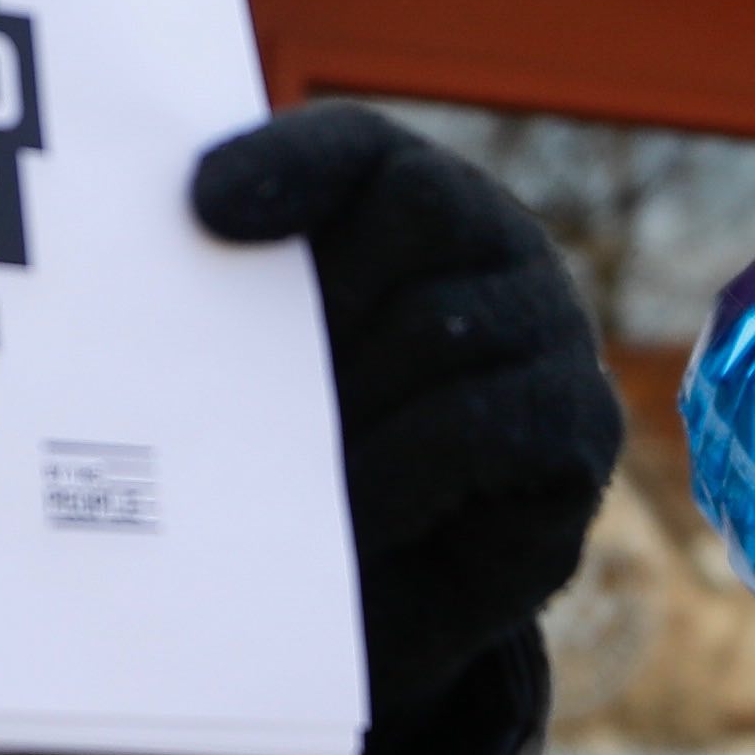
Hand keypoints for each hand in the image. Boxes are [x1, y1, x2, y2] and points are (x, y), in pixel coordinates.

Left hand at [190, 104, 619, 754]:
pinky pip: (479, 424)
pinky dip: (398, 473)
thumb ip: (233, 296)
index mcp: (412, 208)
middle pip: (427, 208)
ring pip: (445, 322)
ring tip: (296, 469)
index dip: (293, 163)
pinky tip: (352, 516)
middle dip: (333, 298)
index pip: (364, 148)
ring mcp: (554, 330)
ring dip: (354, 403)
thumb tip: (176, 242)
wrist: (372, 606)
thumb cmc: (303, 462)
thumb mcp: (257, 365)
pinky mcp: (579, 427)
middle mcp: (501, 248)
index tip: (204, 208)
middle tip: (256, 388)